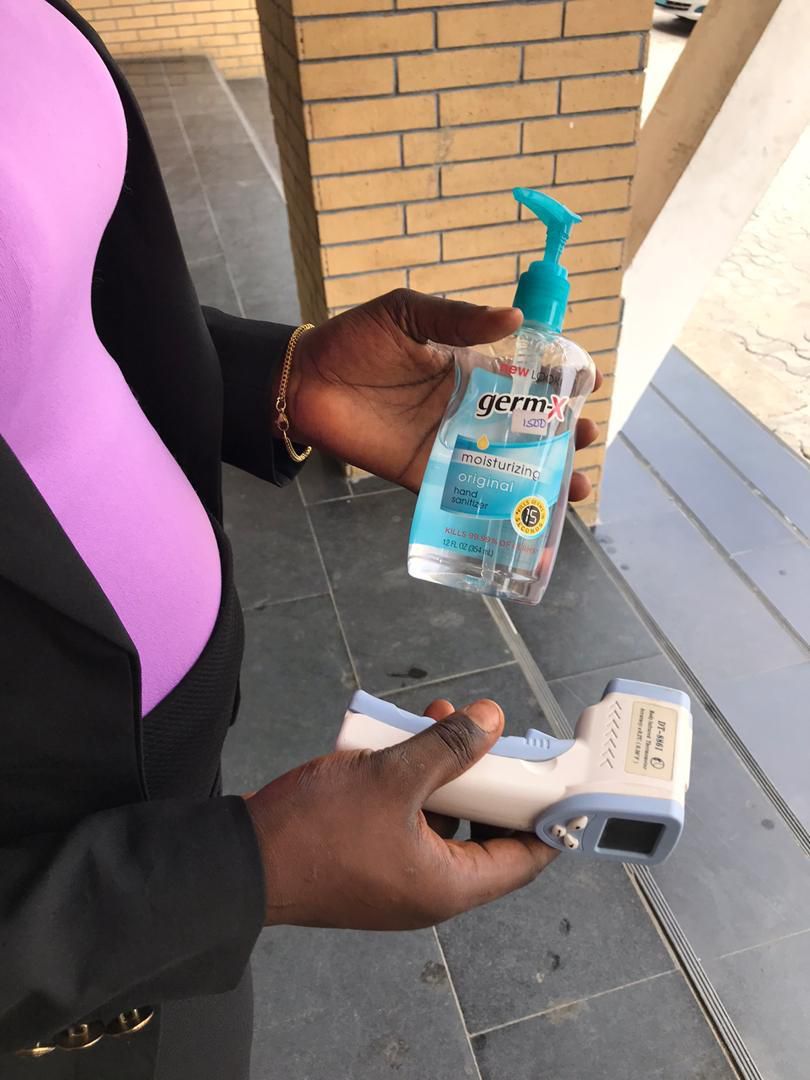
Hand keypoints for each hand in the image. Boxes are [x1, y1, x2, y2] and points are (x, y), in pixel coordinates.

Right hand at [244, 698, 555, 929]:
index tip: (556, 781)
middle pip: (483, 833)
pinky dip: (413, 784)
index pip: (523, 860)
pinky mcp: (370, 861)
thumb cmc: (319, 830)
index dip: (545, 820)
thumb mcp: (391, 778)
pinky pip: (409, 820)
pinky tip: (400, 742)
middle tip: (487, 734)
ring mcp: (397, 877)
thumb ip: (447, 748)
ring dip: (446, 771)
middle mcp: (430, 889)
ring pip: (443, 820)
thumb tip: (493, 720)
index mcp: (448, 885)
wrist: (240, 861)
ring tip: (436, 720)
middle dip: (487, 777)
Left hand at [286, 289, 601, 499]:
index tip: (589, 385)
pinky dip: (495, 511)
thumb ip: (456, 319)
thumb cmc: (354, 341)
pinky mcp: (422, 474)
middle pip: (525, 426)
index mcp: (468, 367)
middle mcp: (465, 408)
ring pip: (505, 465)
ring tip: (575, 487)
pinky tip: (524, 522)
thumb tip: (513, 318)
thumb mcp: (407, 314)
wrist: (303, 381)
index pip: (525, 376)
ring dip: (542, 477)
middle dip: (561, 436)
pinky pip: (465, 495)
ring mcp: (446, 444)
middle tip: (586, 441)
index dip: (559, 381)